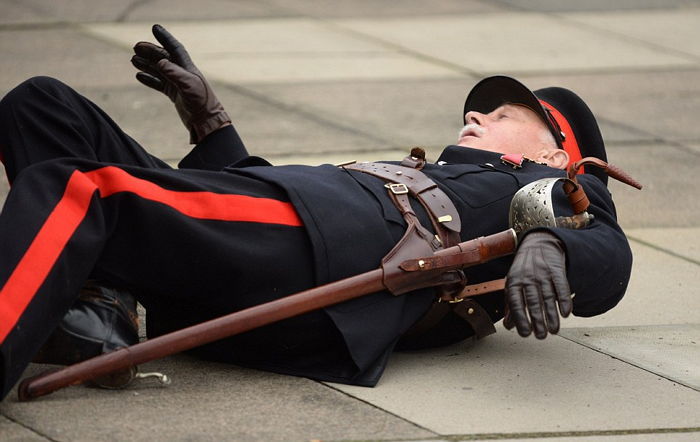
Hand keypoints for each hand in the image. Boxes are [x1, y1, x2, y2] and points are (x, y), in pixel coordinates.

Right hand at [131, 24, 229, 143]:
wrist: (206, 120)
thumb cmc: (201, 101)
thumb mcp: (188, 85)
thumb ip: (174, 73)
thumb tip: (159, 61)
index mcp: (187, 68)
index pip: (175, 48)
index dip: (165, 38)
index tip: (155, 28)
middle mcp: (182, 74)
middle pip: (163, 58)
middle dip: (150, 51)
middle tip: (136, 47)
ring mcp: (178, 84)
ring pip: (159, 70)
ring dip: (146, 64)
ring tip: (133, 59)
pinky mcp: (174, 94)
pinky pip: (159, 84)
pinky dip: (149, 79)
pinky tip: (139, 76)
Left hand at [503, 231, 572, 338]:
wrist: (538, 245)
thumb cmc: (524, 270)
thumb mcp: (513, 284)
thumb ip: (511, 305)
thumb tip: (509, 326)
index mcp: (514, 282)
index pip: (516, 303)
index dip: (520, 319)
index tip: (525, 334)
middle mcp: (528, 278)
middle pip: (533, 302)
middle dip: (537, 321)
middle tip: (541, 336)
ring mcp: (543, 274)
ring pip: (547, 297)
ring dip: (551, 316)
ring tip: (553, 331)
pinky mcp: (557, 270)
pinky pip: (561, 286)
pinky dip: (564, 300)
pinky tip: (566, 313)